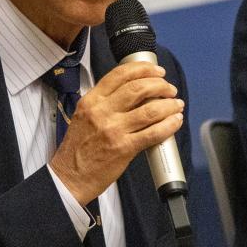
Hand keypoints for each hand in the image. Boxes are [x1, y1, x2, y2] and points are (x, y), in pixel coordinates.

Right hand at [49, 61, 184, 204]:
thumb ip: (105, 103)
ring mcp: (113, 130)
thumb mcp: (83, 116)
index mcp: (91, 101)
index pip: (119, 75)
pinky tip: (175, 121)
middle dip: (160, 85)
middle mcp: (102, 112)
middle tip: (169, 88)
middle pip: (138, 88)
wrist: (70, 177)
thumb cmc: (77, 149)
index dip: (143, 69)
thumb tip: (135, 93)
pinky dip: (169, 125)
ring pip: (150, 110)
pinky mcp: (124, 148)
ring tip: (177, 104)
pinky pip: (153, 133)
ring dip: (169, 105)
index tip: (156, 71)